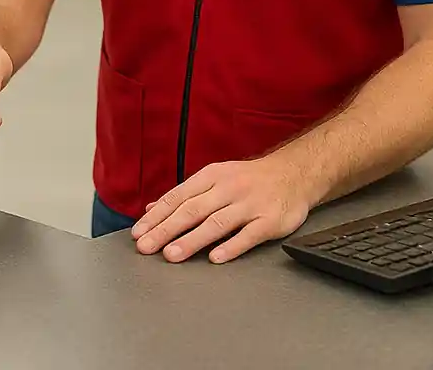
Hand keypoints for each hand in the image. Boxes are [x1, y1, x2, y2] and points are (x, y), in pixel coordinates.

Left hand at [131, 155, 312, 263]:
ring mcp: (249, 204)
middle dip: (166, 229)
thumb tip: (153, 208)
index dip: (157, 215)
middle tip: (147, 246)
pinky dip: (231, 247)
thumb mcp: (215, 178)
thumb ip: (185, 195)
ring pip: (216, 223)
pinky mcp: (269, 220)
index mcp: (210, 177)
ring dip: (192, 239)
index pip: (178, 197)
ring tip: (172, 254)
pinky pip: (248, 235)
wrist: (293, 173)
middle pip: (192, 210)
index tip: (139, 232)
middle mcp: (227, 188)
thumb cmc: (248, 179)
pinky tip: (215, 258)